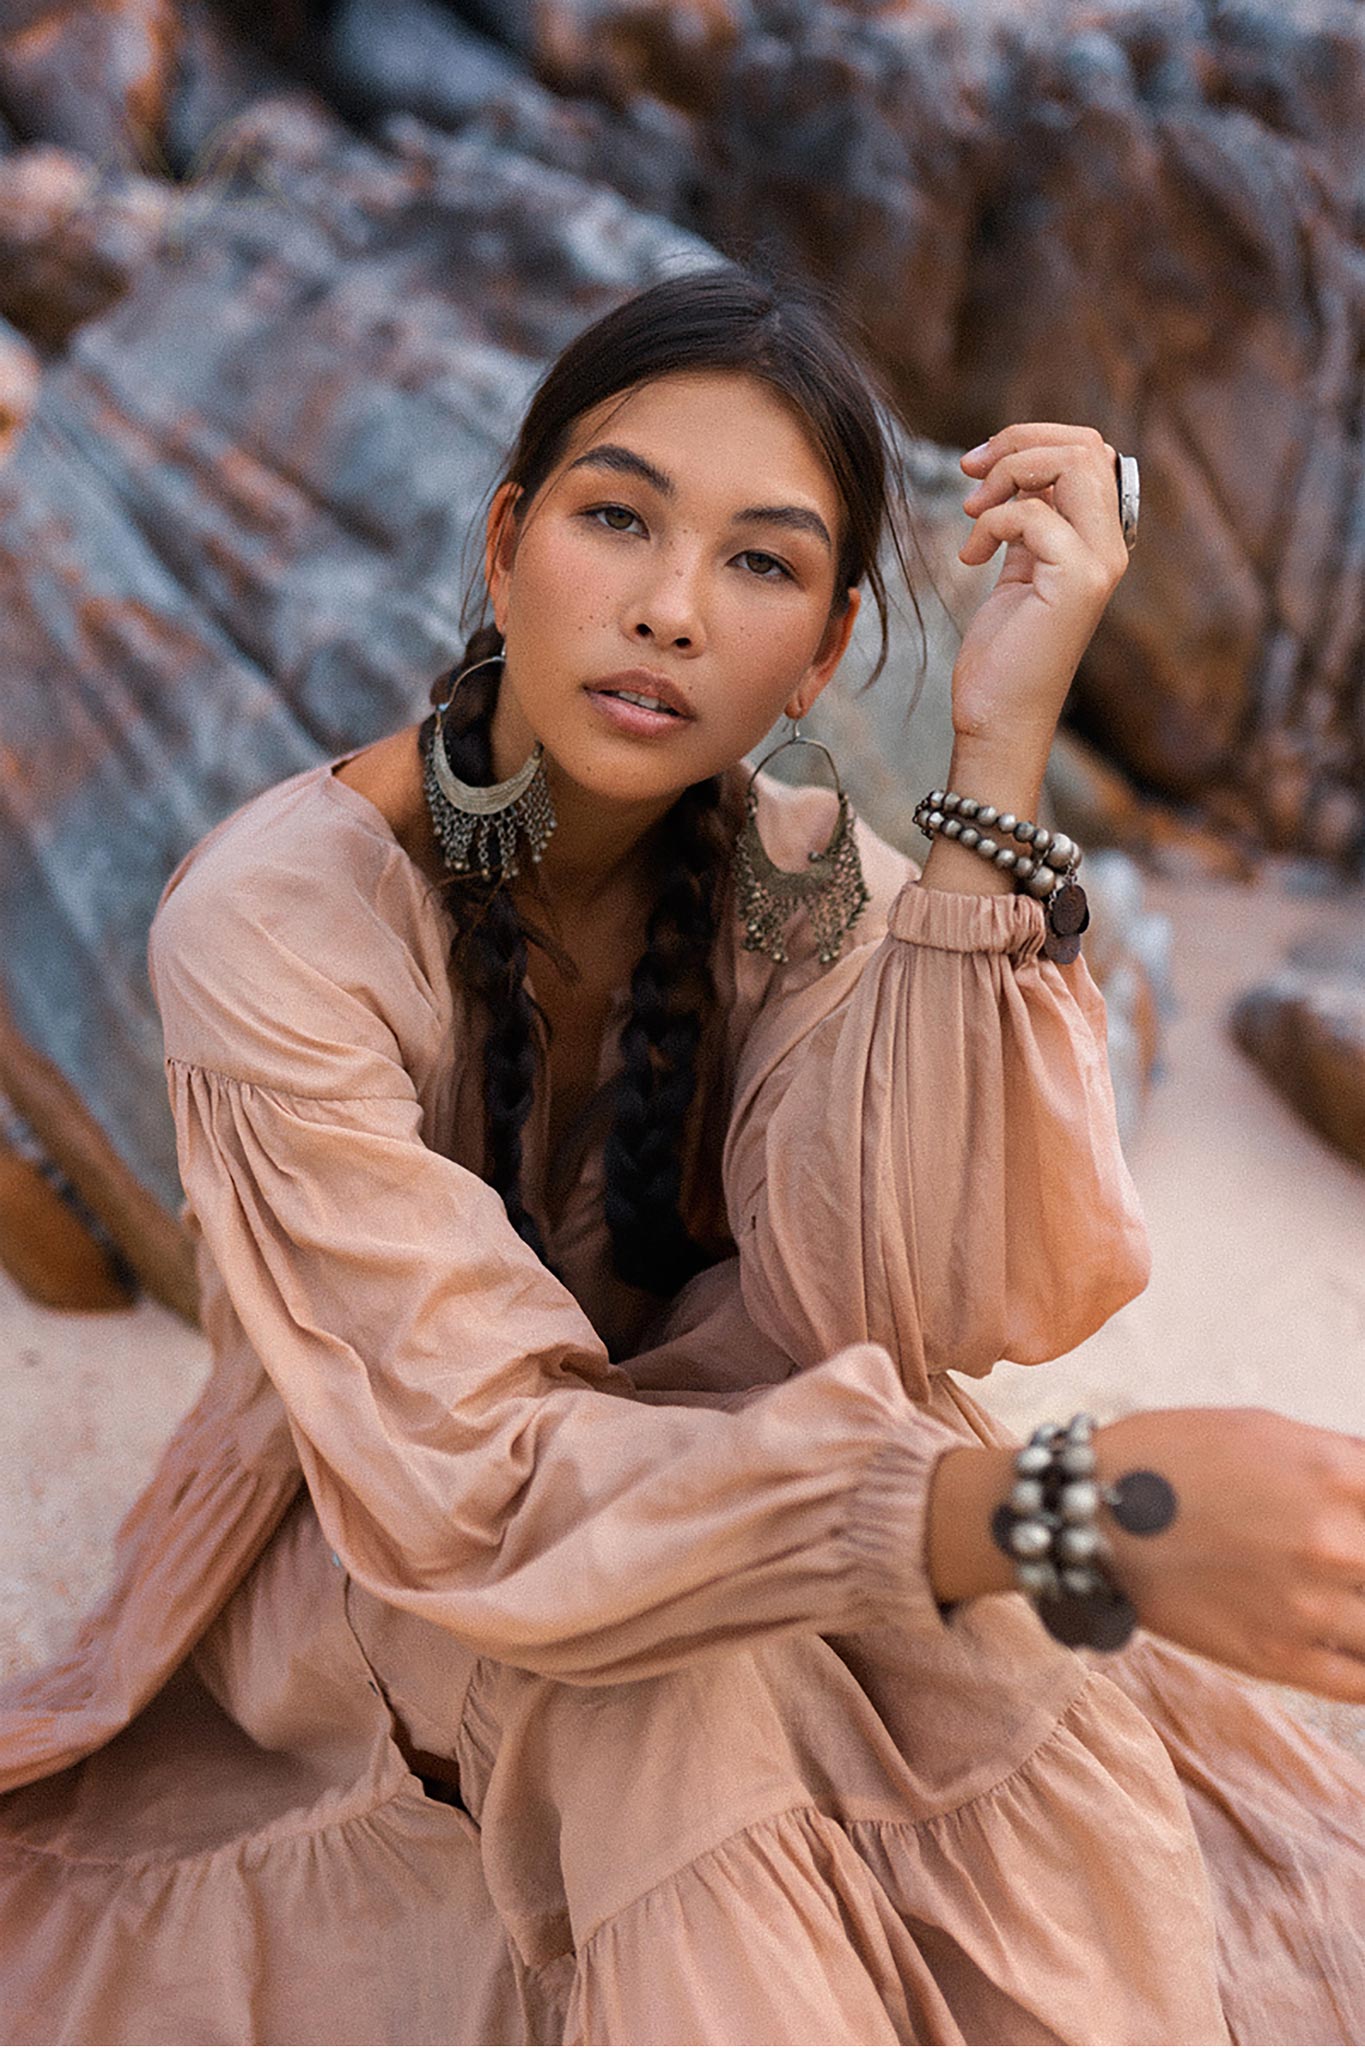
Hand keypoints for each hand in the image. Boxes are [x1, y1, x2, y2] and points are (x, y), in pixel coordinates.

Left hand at [953, 424, 1129, 755]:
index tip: (979, 465)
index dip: (1033, 440)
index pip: (1090, 451)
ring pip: (1072, 464)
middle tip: (971, 474)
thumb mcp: (1020, 566)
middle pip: (1085, 446)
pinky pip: (1032, 514)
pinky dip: (991, 522)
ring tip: (973, 513)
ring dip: (1007, 474)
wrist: (1000, 716)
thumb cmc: (1005, 650)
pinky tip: (972, 558)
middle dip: (1018, 443)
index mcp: (1101, 539)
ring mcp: (1099, 563)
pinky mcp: (1076, 581)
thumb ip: (1032, 518)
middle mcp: (1111, 547)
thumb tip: (1019, 467)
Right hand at [1094, 1406, 1364, 1702]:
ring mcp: (1309, 1606)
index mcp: (1337, 1472)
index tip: (1363, 1524)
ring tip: (1348, 1601)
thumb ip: (1341, 1459)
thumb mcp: (1263, 1430)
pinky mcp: (1279, 1658)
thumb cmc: (1173, 1458)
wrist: (1086, 1517)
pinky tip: (1356, 1646)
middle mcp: (1335, 1540)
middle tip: (1347, 1564)